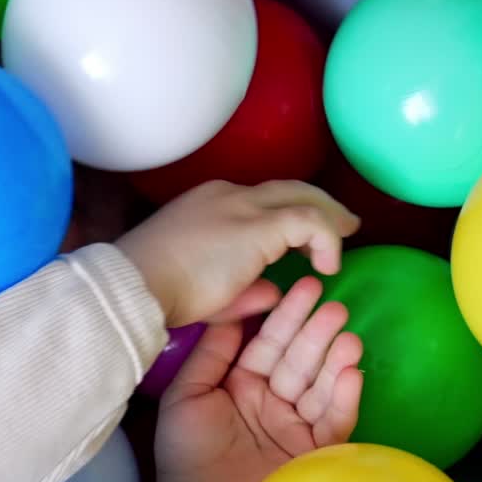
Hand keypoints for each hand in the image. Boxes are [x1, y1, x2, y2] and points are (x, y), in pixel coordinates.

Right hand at [115, 180, 359, 327]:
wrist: (134, 287)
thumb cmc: (155, 293)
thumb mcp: (204, 290)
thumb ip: (241, 288)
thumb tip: (272, 293)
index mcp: (208, 204)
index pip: (258, 200)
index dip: (286, 215)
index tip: (303, 240)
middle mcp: (228, 195)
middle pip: (287, 188)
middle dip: (320, 204)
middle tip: (345, 224)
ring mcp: (243, 206)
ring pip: (304, 197)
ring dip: (330, 220)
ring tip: (346, 240)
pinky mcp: (259, 226)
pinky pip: (309, 222)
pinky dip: (326, 240)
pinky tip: (327, 267)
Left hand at [153, 276, 363, 481]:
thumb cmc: (183, 453)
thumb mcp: (187, 396)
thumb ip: (210, 355)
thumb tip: (231, 312)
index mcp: (242, 384)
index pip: (269, 344)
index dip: (286, 317)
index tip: (305, 287)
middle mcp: (273, 400)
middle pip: (299, 360)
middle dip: (316, 333)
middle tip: (334, 306)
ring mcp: (296, 426)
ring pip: (320, 386)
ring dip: (335, 361)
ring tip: (348, 337)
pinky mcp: (315, 453)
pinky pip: (334, 421)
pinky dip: (343, 398)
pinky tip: (350, 374)